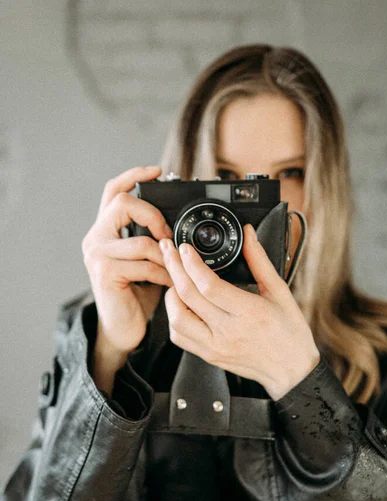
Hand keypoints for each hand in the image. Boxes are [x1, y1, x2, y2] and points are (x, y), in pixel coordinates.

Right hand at [82, 166, 172, 393]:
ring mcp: (97, 255)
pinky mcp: (104, 274)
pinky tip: (169, 282)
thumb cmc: (136, 293)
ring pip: (141, 240)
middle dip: (153, 215)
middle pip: (122, 203)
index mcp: (105, 230)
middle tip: (168, 234)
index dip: (133, 175)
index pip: (112, 190)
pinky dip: (163, 274)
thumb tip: (176, 223)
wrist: (122, 328)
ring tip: (174, 269)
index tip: (157, 170)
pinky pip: (144, 264)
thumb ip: (151, 238)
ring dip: (165, 256)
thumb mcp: (144, 259)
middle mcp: (95, 238)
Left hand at [160, 224, 319, 399]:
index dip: (192, 263)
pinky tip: (181, 304)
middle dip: (173, 268)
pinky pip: (180, 337)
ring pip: (177, 319)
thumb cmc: (290, 332)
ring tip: (175, 279)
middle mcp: (228, 332)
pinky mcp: (209, 355)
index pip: (209, 286)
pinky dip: (174, 317)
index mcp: (249, 313)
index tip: (185, 248)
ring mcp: (215, 346)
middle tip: (168, 251)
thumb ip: (260, 261)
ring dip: (170, 295)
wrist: (292, 370)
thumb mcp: (280, 292)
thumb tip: (248, 235)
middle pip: (187, 297)